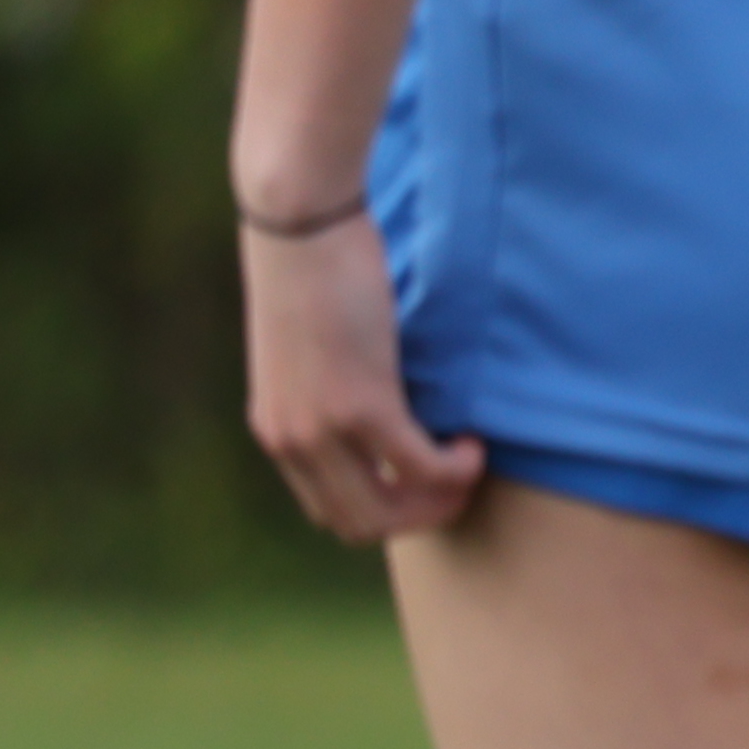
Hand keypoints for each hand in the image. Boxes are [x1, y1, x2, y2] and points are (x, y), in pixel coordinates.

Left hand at [237, 205, 485, 543]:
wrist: (299, 224)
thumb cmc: (309, 269)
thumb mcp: (305, 351)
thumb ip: (326, 392)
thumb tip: (374, 413)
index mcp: (277, 431)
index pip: (330, 510)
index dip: (386, 510)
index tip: (422, 483)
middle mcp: (293, 441)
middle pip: (360, 524)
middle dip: (418, 517)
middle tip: (458, 486)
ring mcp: (323, 428)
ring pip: (390, 509)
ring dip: (439, 501)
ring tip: (468, 467)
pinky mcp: (360, 405)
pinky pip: (420, 465)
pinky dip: (456, 467)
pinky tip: (472, 441)